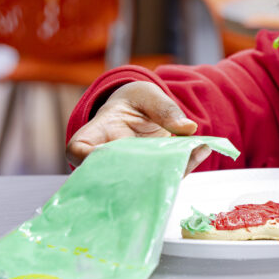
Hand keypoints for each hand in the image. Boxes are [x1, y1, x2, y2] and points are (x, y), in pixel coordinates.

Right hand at [66, 81, 208, 172]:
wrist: (145, 113)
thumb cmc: (135, 102)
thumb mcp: (146, 95)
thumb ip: (164, 108)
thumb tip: (187, 128)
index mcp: (97, 133)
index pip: (78, 150)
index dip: (85, 159)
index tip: (105, 156)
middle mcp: (109, 159)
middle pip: (113, 175)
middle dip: (138, 173)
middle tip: (163, 159)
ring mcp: (130, 173)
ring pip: (143, 184)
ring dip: (168, 172)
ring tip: (192, 151)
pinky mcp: (151, 178)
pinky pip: (165, 180)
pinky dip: (184, 168)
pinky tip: (200, 151)